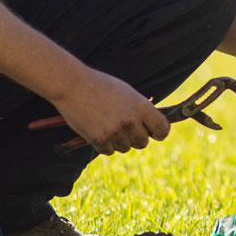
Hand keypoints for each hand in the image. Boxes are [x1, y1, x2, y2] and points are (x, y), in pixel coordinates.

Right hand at [51, 69, 169, 154]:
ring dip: (118, 141)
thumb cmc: (100, 86)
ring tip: (107, 124)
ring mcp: (115, 131)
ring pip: (125, 148)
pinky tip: (97, 129)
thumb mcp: (126, 92)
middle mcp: (131, 120)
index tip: (154, 133)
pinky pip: (109, 151)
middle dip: (136, 138)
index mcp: (141, 106)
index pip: (162, 129)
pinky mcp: (99, 139)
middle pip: (143, 142)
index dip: (159, 133)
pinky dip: (104, 144)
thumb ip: (139, 109)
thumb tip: (150, 126)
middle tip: (125, 129)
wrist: (73, 85)